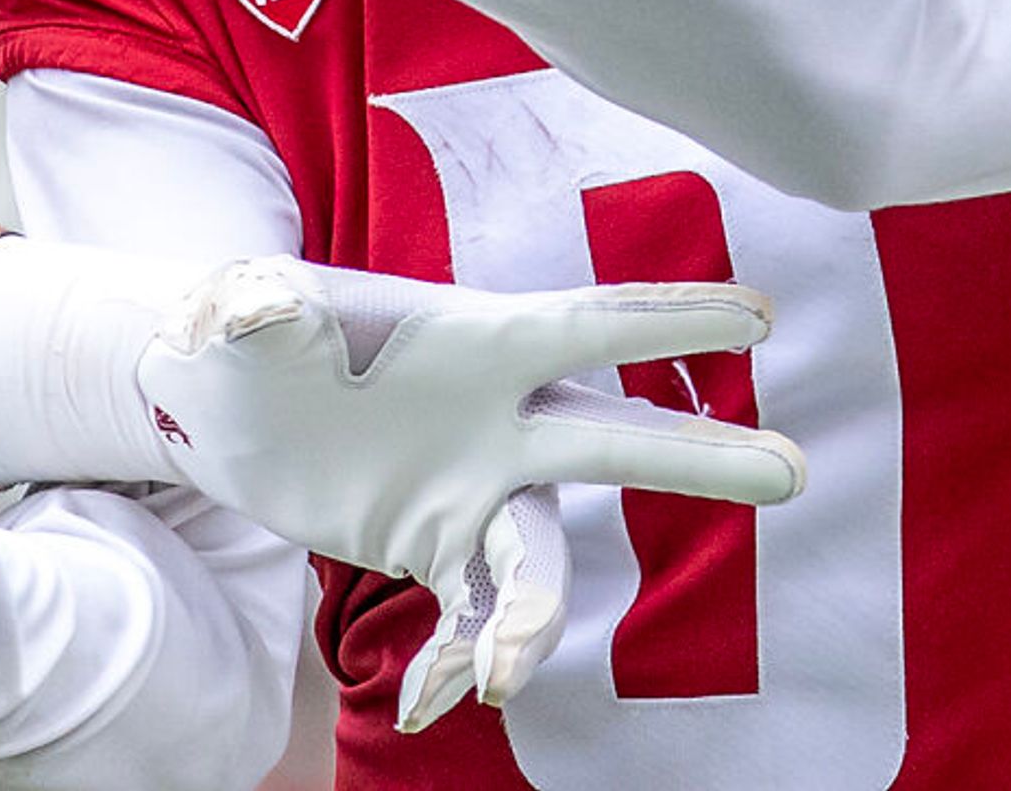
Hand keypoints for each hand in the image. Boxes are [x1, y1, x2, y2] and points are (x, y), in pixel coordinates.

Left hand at [143, 256, 802, 732]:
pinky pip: (473, 616)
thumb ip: (254, 306)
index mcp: (471, 340)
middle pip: (610, 442)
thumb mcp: (238, 308)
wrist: (221, 399)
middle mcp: (496, 417)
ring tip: (494, 678)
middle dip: (697, 458)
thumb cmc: (242, 329)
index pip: (582, 325)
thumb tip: (254, 307)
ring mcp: (474, 489)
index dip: (665, 319)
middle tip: (789, 473)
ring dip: (532, 622)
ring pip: (539, 564)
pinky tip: (422, 704)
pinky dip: (455, 661)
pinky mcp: (435, 548)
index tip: (756, 315)